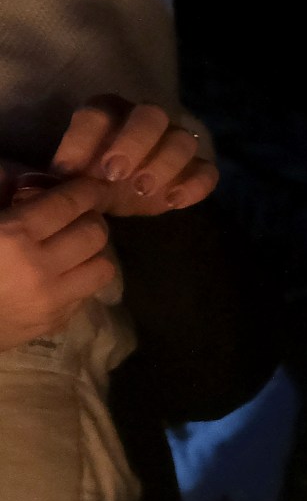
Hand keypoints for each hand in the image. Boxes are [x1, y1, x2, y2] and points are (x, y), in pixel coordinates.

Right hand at [0, 176, 113, 348]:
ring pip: (103, 267)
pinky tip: (62, 274)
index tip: (93, 186)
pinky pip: (87, 294)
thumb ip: (0, 193)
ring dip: (93, 253)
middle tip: (81, 217)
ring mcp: (51, 300)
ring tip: (76, 248)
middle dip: (92, 219)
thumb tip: (24, 178)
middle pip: (95, 234)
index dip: (87, 190)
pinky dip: (80, 280)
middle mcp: (39, 267)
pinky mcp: (55, 322)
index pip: (68, 204)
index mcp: (12, 236)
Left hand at [50, 97, 217, 216]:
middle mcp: (145, 120)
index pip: (98, 114)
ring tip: (142, 190)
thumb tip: (51, 185)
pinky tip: (172, 203)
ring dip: (163, 164)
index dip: (85, 140)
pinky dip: (193, 185)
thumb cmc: (93, 179)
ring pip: (183, 140)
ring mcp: (176, 142)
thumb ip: (63, 178)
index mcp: (108, 113)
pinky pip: (207, 170)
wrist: (122, 193)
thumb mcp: (72, 178)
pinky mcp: (197, 169)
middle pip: (150, 115)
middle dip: (134, 142)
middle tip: (117, 175)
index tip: (73, 173)